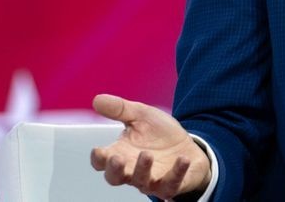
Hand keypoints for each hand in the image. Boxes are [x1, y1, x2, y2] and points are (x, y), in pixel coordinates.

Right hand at [90, 94, 211, 198]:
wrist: (187, 145)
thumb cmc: (159, 134)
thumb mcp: (141, 115)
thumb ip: (120, 109)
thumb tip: (97, 99)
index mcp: (121, 154)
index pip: (102, 162)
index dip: (98, 158)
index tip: (98, 150)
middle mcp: (132, 171)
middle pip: (115, 178)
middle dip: (114, 170)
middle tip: (116, 159)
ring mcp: (152, 180)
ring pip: (142, 183)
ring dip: (143, 170)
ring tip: (147, 155)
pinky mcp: (172, 184)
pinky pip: (172, 184)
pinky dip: (178, 173)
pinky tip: (182, 159)